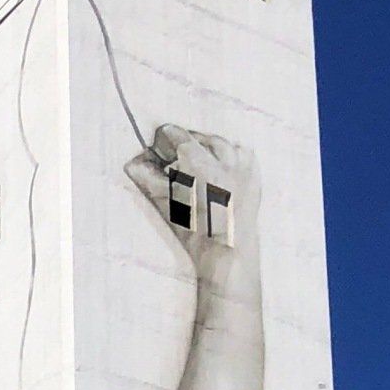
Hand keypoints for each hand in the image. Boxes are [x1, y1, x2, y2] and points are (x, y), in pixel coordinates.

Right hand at [127, 124, 260, 267]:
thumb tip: (134, 165)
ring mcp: (244, 169)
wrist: (229, 254)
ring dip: (210, 147)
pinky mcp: (255, 178)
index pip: (182, 139)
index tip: (162, 134)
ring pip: (224, 145)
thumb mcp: (170, 207)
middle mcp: (225, 163)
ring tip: (200, 156)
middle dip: (190, 143)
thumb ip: (152, 182)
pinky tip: (224, 164)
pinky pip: (244, 155)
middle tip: (178, 150)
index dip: (169, 135)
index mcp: (202, 167)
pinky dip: (232, 155)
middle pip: (204, 140)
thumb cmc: (197, 234)